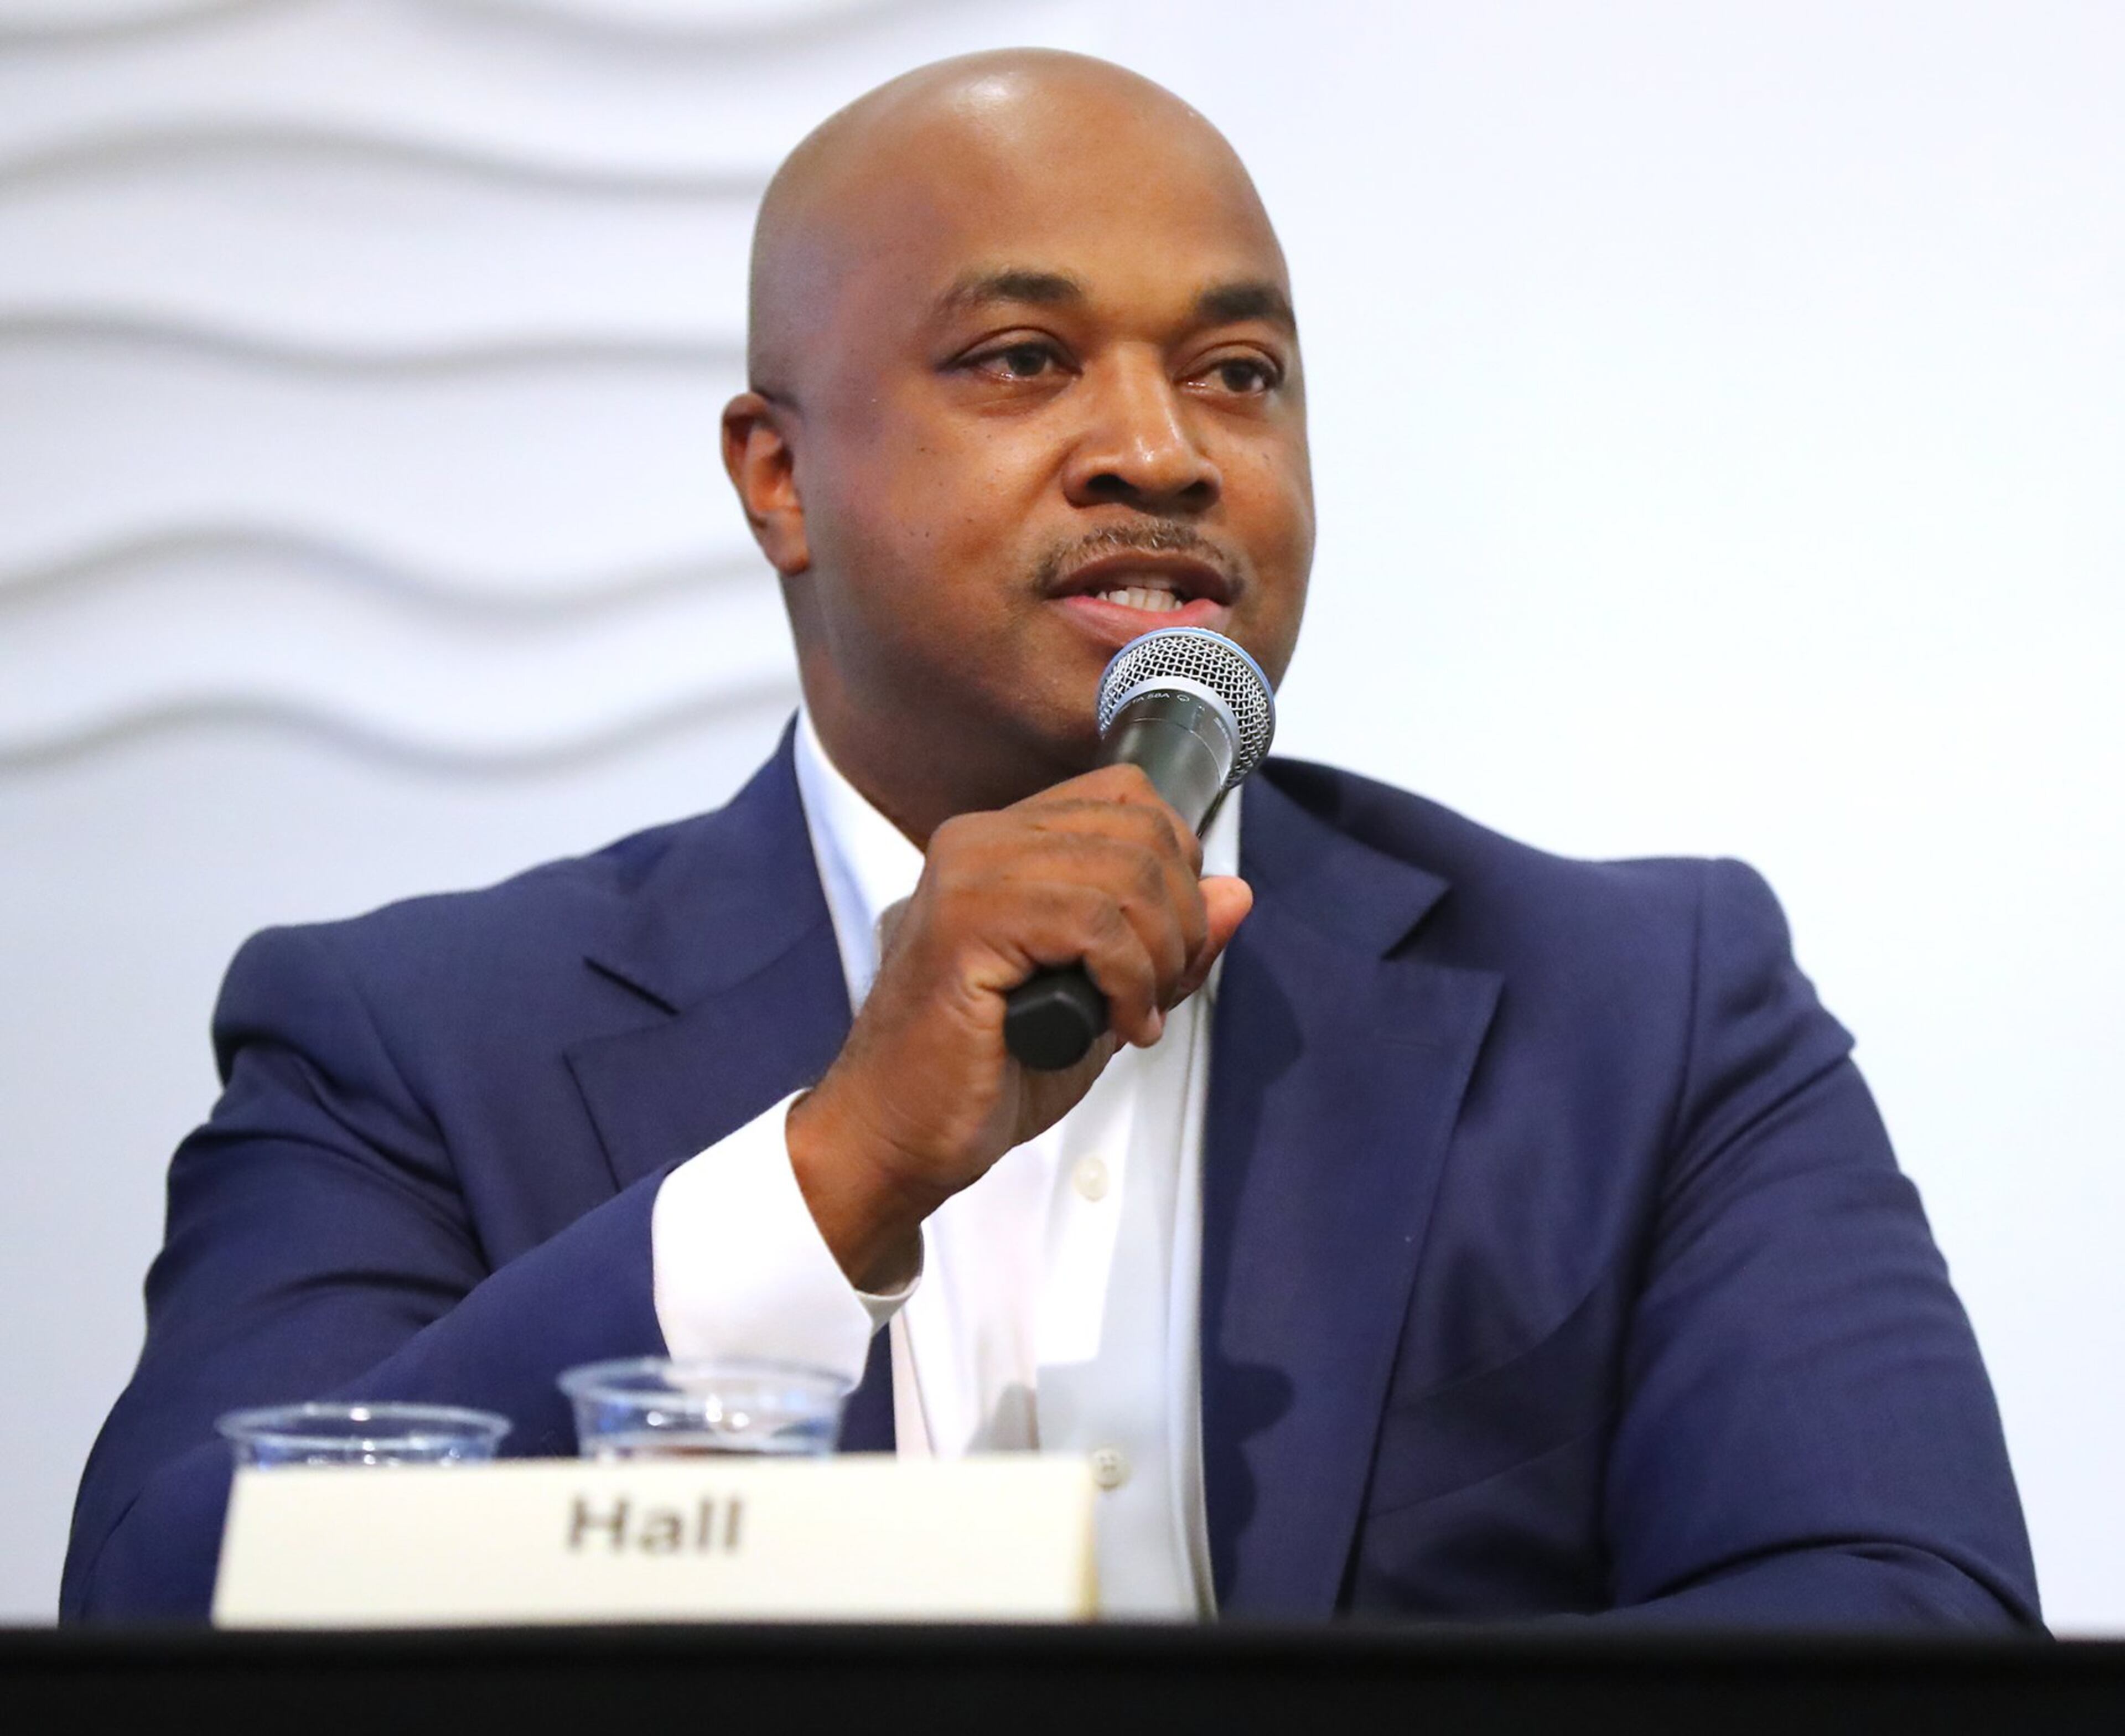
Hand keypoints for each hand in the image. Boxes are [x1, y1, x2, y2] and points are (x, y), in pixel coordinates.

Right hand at [786, 764, 1252, 1288]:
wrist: (897, 1140)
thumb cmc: (985, 1075)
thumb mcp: (1102, 999)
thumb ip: (1164, 942)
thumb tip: (1235, 891)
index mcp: (1001, 843)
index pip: (1127, 797)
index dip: (1174, 869)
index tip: (1166, 949)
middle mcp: (977, 841)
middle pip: (1140, 828)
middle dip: (1179, 918)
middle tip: (1159, 992)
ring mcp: (967, 877)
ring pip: (1127, 873)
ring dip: (1160, 956)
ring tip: (1139, 1014)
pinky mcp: (965, 927)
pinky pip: (1096, 922)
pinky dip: (1132, 982)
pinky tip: (1120, 1028)